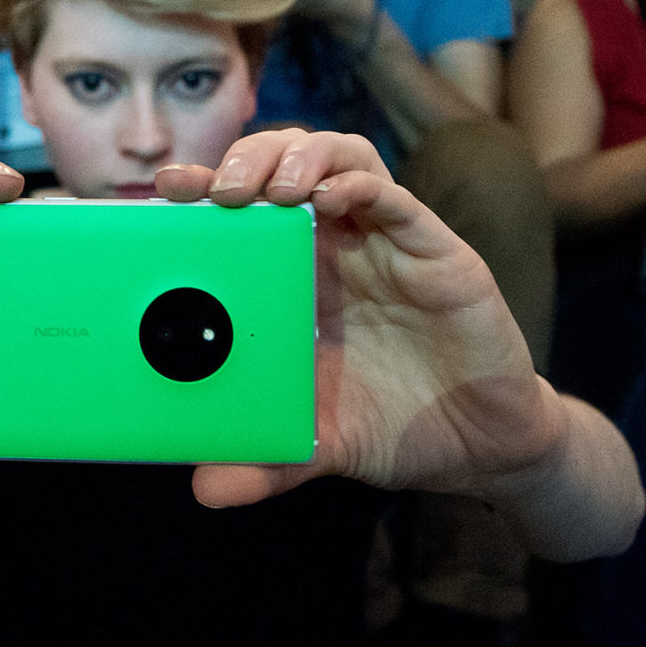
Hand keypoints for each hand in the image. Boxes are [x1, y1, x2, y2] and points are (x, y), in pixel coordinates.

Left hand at [153, 129, 565, 507]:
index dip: (204, 189)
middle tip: (217, 189)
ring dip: (302, 156)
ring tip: (272, 191)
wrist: (480, 447)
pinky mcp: (437, 251)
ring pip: (343, 158)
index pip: (246, 210)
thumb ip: (266, 463)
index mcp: (299, 280)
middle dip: (249, 158)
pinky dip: (360, 185)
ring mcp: (386, 243)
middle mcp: (339, 249)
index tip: (165, 189)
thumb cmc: (397, 428)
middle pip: (288, 164)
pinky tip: (333, 198)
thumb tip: (204, 490)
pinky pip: (396, 199)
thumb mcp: (319, 446)